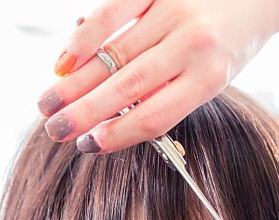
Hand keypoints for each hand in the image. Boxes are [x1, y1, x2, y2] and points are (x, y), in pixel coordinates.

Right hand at [37, 0, 278, 152]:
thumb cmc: (231, 40)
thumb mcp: (212, 76)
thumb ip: (169, 93)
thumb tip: (111, 116)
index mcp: (210, 77)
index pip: (154, 116)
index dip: (117, 136)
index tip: (88, 147)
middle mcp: (192, 45)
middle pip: (128, 88)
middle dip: (84, 113)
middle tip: (53, 131)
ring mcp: (173, 12)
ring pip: (114, 54)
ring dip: (75, 83)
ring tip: (47, 104)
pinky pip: (112, 13)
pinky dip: (84, 39)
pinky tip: (63, 62)